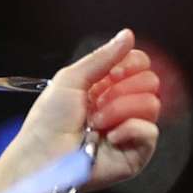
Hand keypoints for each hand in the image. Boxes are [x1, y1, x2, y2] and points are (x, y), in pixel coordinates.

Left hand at [4, 29, 160, 192]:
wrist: (41, 158)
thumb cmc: (47, 123)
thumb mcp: (70, 80)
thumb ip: (102, 57)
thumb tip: (128, 34)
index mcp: (106, 89)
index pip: (140, 65)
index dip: (132, 64)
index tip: (114, 72)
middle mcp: (120, 108)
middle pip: (150, 82)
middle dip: (122, 90)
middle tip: (96, 104)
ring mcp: (129, 131)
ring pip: (151, 104)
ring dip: (119, 110)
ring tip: (96, 123)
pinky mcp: (135, 154)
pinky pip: (150, 131)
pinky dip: (129, 130)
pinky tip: (108, 137)